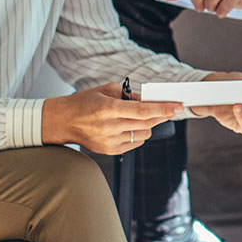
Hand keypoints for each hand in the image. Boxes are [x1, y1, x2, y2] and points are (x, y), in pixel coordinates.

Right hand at [42, 83, 180, 154]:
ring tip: (141, 116)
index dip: (163, 109)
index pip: (142, 110)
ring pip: (144, 135)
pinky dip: (138, 134)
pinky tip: (129, 126)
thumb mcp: (106, 90)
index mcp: (107, 108)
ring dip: (149, 125)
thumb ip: (130, 95)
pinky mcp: (110, 151)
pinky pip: (135, 143)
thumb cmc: (84, 103)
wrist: (63, 122)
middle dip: (162, 115)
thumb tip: (150, 99)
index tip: (178, 106)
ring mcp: (109, 141)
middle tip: (171, 108)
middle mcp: (108, 127)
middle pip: (146, 124)